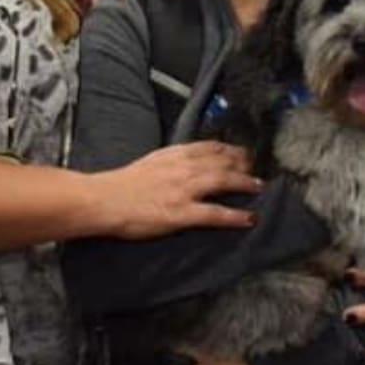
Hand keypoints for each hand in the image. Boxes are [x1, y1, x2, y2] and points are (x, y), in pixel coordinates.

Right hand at [91, 141, 259, 238]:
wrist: (104, 200)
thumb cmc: (123, 184)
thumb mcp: (152, 161)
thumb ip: (173, 160)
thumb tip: (191, 162)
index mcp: (175, 154)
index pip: (210, 147)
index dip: (230, 149)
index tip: (242, 153)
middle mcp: (184, 168)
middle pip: (222, 161)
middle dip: (243, 164)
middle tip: (256, 169)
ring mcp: (184, 190)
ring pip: (223, 181)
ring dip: (245, 183)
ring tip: (259, 187)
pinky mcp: (181, 213)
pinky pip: (215, 213)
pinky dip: (235, 216)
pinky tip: (249, 218)